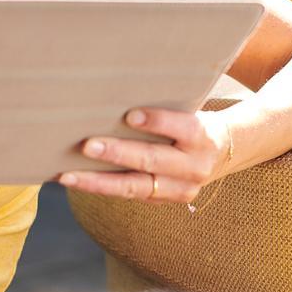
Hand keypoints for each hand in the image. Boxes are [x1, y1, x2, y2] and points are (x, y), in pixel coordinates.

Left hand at [59, 108, 223, 204]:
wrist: (222, 152)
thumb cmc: (191, 121)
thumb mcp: (189, 108)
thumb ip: (164, 104)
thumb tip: (115, 90)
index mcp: (202, 136)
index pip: (182, 127)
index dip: (157, 122)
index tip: (129, 115)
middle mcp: (193, 166)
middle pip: (152, 160)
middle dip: (117, 153)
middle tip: (86, 146)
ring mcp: (180, 189)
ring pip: (136, 187)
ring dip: (99, 181)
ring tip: (68, 175)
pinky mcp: (164, 201)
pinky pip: (129, 196)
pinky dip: (100, 188)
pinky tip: (75, 180)